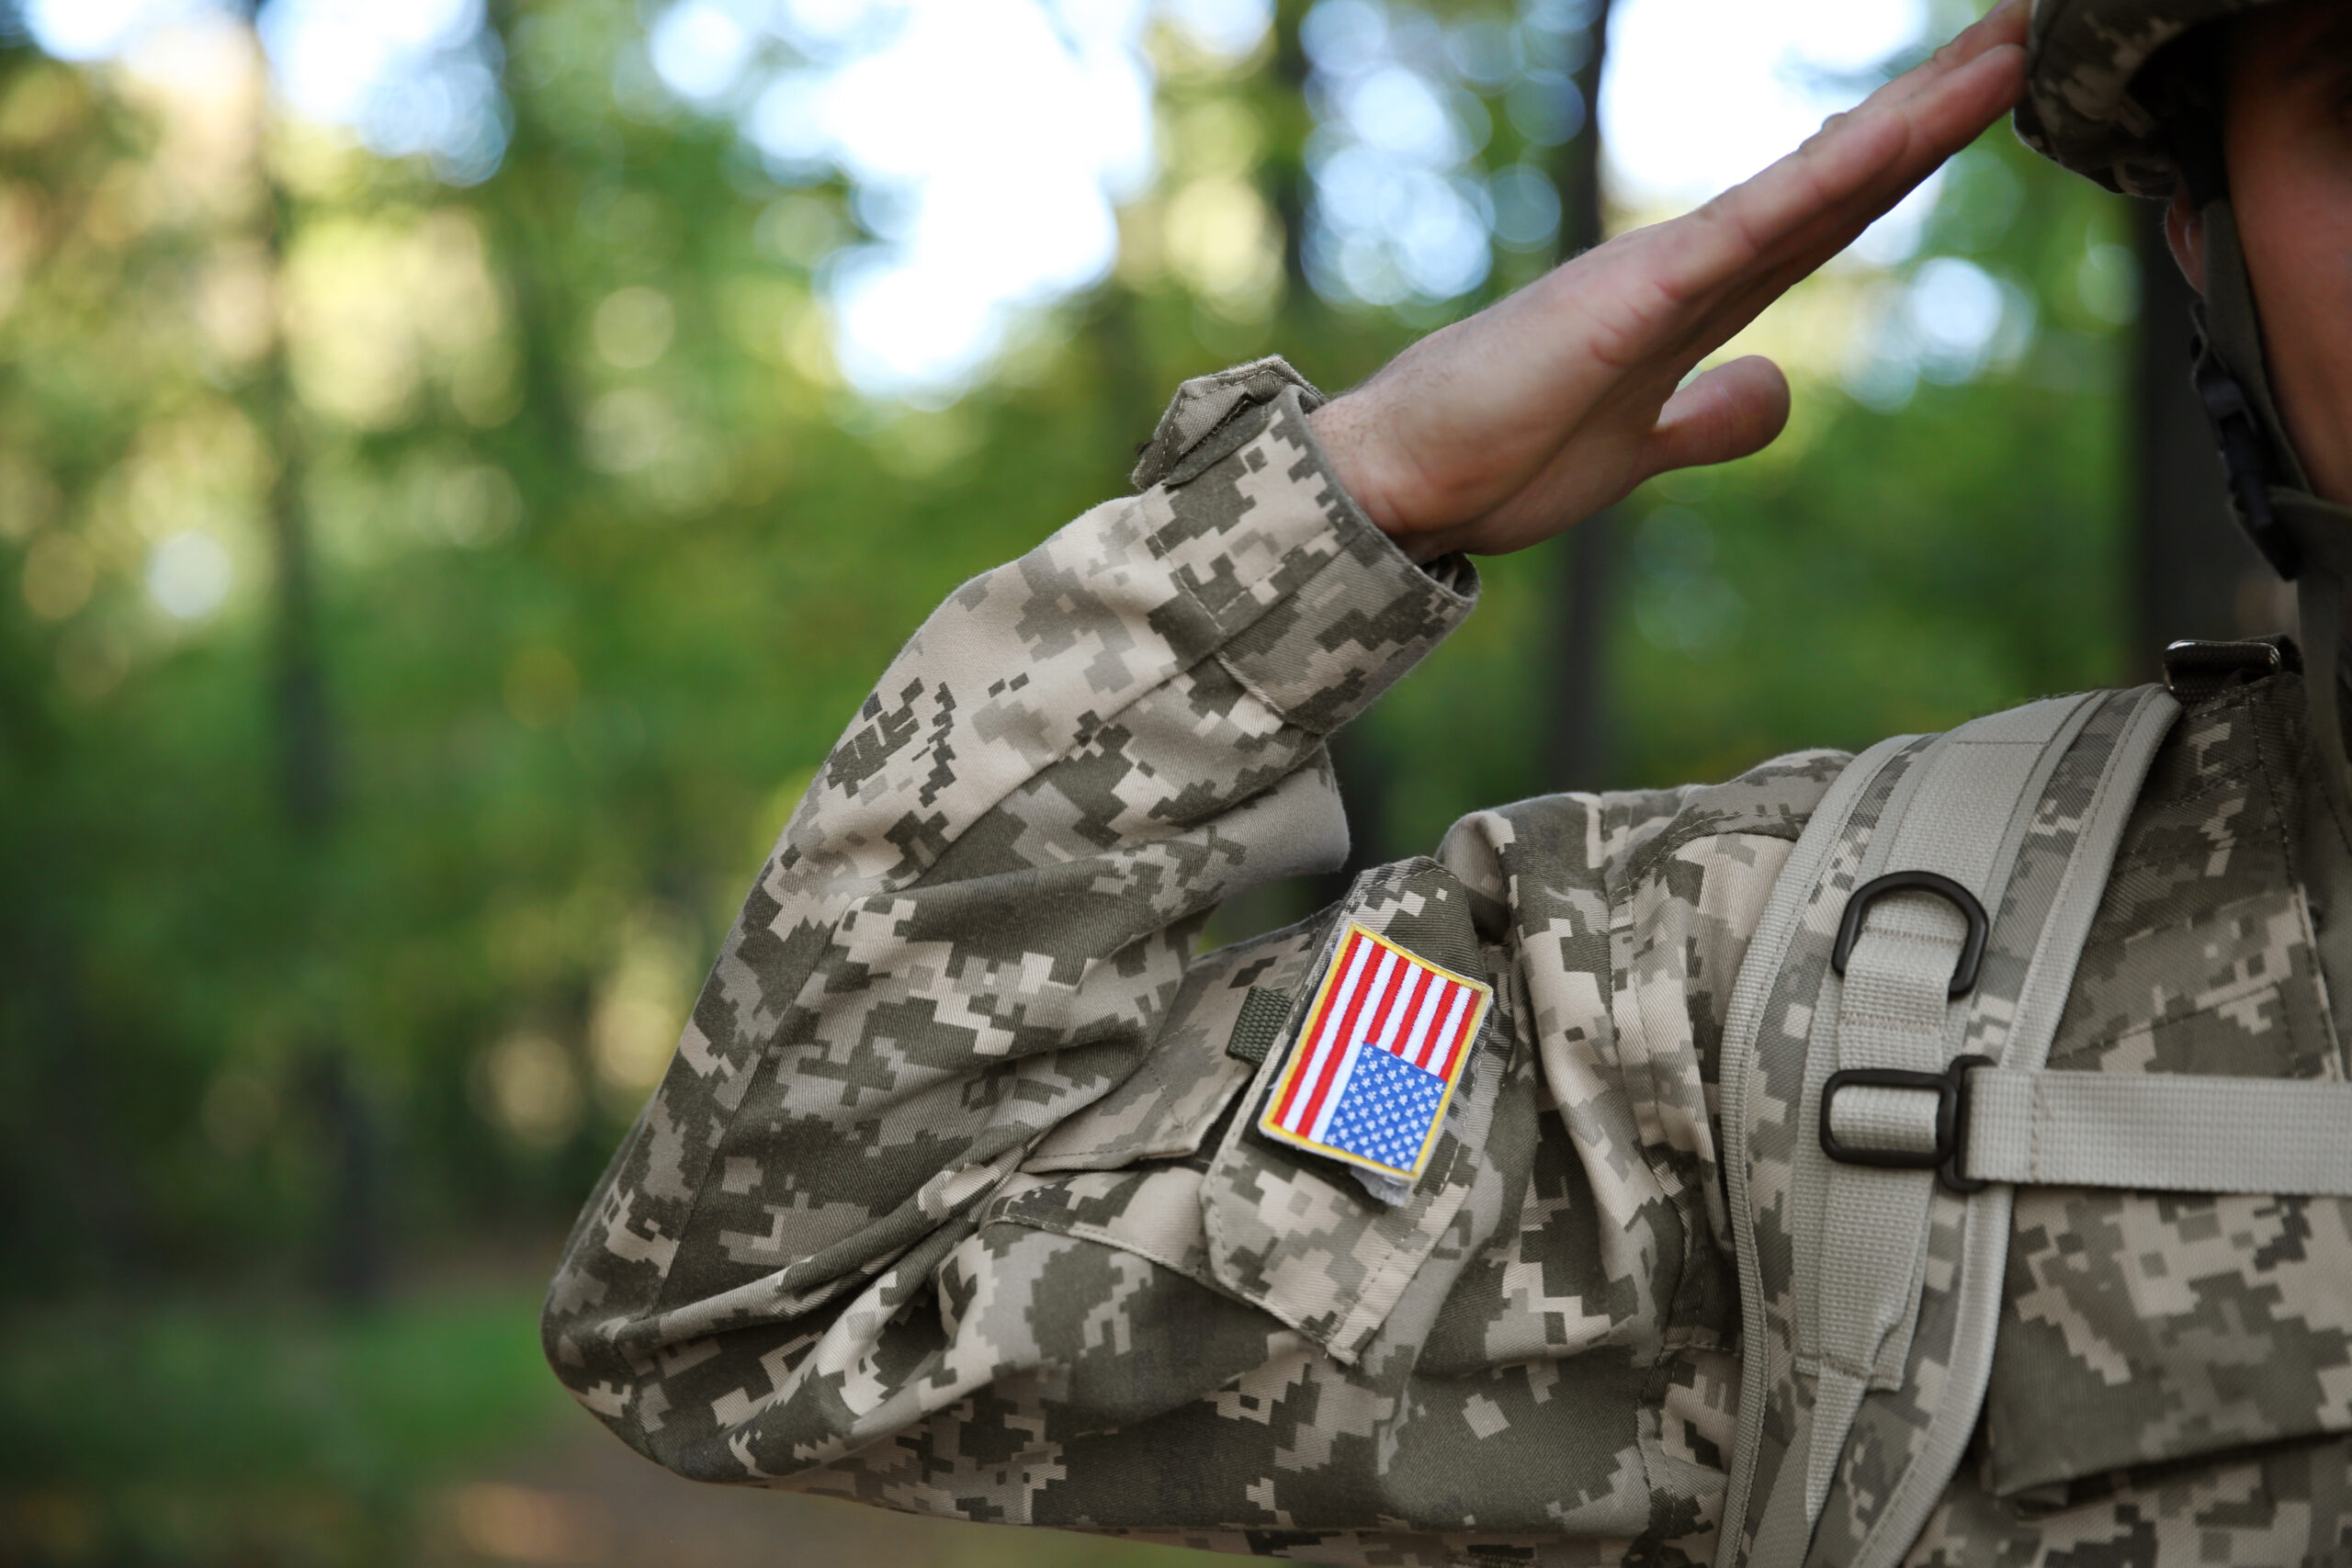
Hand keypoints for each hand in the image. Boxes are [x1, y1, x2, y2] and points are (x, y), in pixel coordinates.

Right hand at [1310, 0, 2028, 562]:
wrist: (1404, 480)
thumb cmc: (1496, 461)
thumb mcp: (1637, 448)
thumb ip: (1708, 417)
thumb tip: (1778, 389)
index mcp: (1694, 299)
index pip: (1827, 212)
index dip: (1910, 155)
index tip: (1987, 96)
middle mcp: (1692, 265)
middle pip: (1842, 174)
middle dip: (1939, 106)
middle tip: (2030, 29)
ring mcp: (1666, 270)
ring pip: (1818, 180)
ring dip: (1918, 115)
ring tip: (2009, 45)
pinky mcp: (1637, 295)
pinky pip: (1756, 228)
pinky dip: (1832, 176)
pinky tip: (1903, 131)